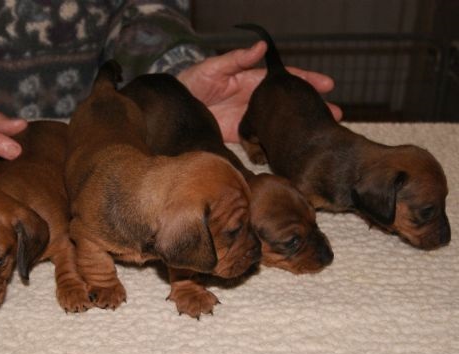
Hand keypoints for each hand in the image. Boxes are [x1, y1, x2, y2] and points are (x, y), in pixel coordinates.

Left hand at [177, 41, 342, 142]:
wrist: (175, 108)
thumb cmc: (191, 82)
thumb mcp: (213, 68)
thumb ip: (236, 60)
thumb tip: (261, 47)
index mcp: (251, 81)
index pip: (283, 80)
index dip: (305, 80)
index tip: (327, 85)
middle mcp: (255, 100)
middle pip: (287, 103)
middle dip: (311, 106)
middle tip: (335, 113)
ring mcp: (250, 119)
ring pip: (280, 123)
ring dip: (299, 127)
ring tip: (320, 132)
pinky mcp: (240, 137)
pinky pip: (263, 140)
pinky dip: (278, 143)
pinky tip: (292, 148)